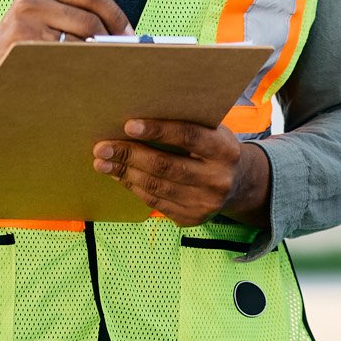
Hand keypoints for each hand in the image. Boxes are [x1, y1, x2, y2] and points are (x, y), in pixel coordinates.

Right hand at [0, 0, 130, 150]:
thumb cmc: (21, 47)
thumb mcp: (41, 17)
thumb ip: (74, 14)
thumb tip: (123, 32)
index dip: (116, 14)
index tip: (130, 33)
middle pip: (89, 20)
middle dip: (112, 41)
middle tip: (125, 56)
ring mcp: (24, 22)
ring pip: (81, 43)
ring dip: (99, 59)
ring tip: (107, 68)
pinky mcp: (23, 46)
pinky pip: (67, 60)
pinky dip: (83, 70)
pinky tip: (86, 77)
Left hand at [92, 120, 269, 228]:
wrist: (239, 183)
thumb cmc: (215, 147)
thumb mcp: (211, 131)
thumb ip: (186, 124)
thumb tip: (137, 120)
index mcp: (225, 150)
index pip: (189, 137)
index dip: (158, 130)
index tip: (128, 125)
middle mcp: (218, 179)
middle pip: (166, 166)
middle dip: (129, 155)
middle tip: (102, 147)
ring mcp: (205, 203)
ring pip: (156, 187)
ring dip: (125, 173)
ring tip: (102, 162)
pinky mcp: (193, 219)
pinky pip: (156, 203)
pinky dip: (134, 187)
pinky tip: (120, 175)